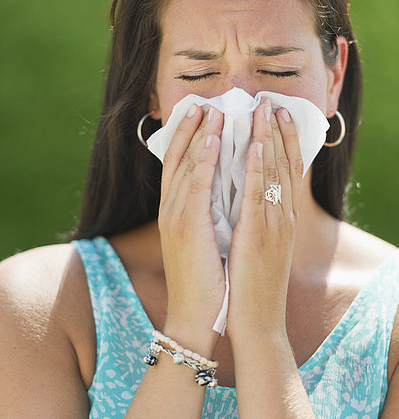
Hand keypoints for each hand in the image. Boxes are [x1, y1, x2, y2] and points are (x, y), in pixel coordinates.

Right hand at [158, 104, 225, 339]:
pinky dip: (204, 160)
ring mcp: (177, 217)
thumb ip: (208, 214)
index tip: (201, 112)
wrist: (197, 318)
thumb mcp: (205, 240)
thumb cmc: (207, 281)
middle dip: (194, 127)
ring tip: (215, 108)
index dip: (188, 137)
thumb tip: (223, 192)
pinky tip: (215, 139)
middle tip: (207, 100)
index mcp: (177, 212)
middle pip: (181, 158)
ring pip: (188, 166)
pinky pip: (198, 186)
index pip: (179, 165)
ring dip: (201, 134)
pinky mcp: (188, 228)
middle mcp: (172, 209)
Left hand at [226, 98, 303, 340]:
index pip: (286, 171)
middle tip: (271, 100)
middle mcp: (283, 217)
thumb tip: (249, 194)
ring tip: (265, 109)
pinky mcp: (259, 237)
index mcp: (282, 218)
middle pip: (283, 165)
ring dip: (269, 139)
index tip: (277, 113)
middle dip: (277, 131)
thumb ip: (259, 219)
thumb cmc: (253, 284)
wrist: (256, 322)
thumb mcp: (261, 246)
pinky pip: (258, 197)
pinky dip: (259, 170)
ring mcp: (274, 226)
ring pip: (274, 174)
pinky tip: (256, 147)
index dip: (284, 140)